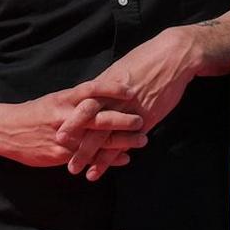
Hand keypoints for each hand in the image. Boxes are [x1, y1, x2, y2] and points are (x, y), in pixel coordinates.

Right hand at [0, 86, 146, 170]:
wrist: (5, 131)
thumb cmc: (36, 113)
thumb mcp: (57, 100)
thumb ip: (79, 99)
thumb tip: (107, 93)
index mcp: (64, 99)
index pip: (92, 89)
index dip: (112, 89)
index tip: (132, 90)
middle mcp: (65, 116)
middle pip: (99, 116)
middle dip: (123, 119)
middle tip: (141, 119)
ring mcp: (63, 137)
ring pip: (97, 139)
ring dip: (122, 141)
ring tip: (142, 140)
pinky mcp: (59, 154)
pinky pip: (88, 157)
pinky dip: (108, 158)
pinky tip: (125, 158)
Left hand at [57, 27, 207, 179]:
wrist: (172, 56)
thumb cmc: (145, 59)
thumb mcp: (119, 69)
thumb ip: (105, 86)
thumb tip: (90, 96)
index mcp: (105, 86)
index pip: (82, 109)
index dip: (69, 125)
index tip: (57, 139)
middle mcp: (115, 100)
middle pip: (91, 126)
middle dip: (77, 146)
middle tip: (66, 162)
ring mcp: (132, 110)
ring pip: (109, 137)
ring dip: (95, 157)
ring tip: (85, 173)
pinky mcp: (148, 117)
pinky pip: (130, 140)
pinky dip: (120, 155)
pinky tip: (113, 166)